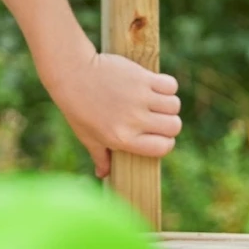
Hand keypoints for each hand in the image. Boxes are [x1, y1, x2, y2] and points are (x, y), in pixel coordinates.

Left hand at [41, 41, 181, 177]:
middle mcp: (135, 120)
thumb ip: (100, 156)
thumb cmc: (78, 107)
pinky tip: (155, 86)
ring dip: (168, 104)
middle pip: (174, 126)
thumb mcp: (87, 136)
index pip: (163, 147)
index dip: (164, 142)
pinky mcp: (143, 78)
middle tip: (156, 117)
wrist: (73, 73)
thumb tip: (104, 175)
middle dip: (169, 123)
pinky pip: (170, 85)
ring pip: (174, 105)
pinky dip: (167, 86)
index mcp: (124, 138)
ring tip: (155, 100)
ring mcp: (141, 98)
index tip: (157, 135)